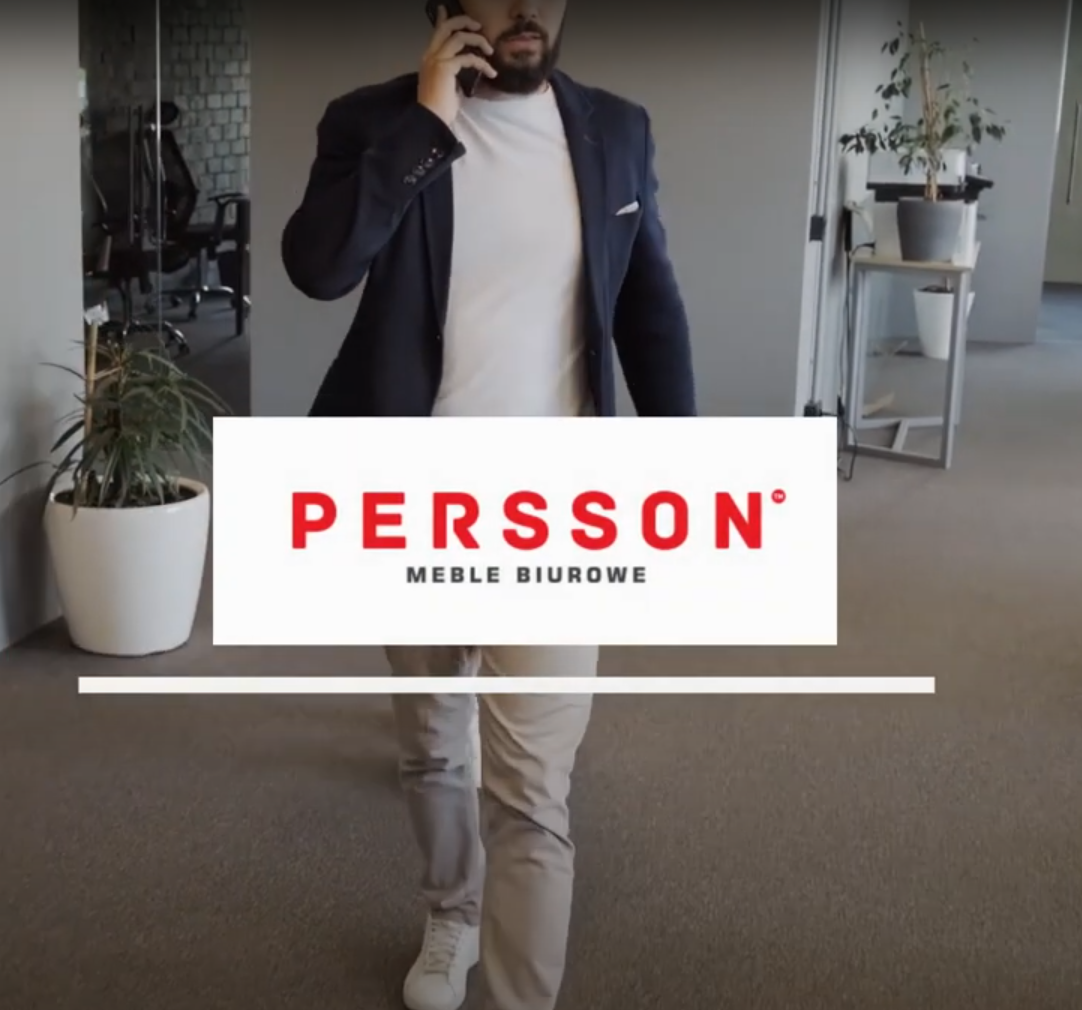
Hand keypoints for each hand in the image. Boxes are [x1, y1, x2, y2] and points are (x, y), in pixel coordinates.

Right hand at [418, 6, 495, 125]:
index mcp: (428, 59)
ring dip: (478, 41)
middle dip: (464, 22)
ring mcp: (437, 60)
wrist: (431, 119)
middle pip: (447, 28)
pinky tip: (490, 72)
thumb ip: (451, 72)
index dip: (443, 20)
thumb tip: (462, 68)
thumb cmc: (439, 109)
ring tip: (490, 51)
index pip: (436, 33)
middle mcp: (430, 56)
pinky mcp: (446, 67)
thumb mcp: (446, 85)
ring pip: (459, 37)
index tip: (445, 9)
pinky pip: (468, 58)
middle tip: (478, 26)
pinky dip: (482, 63)